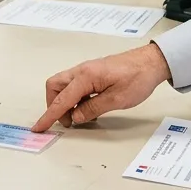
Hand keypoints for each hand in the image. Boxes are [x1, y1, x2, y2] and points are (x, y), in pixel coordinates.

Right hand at [32, 43, 171, 130]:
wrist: (151, 62)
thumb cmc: (137, 77)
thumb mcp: (117, 99)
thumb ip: (92, 109)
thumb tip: (76, 117)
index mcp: (86, 77)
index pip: (61, 100)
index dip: (49, 116)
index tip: (39, 127)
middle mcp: (82, 71)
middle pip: (55, 87)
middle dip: (54, 106)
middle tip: (68, 122)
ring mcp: (87, 70)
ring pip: (64, 86)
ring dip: (66, 102)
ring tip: (80, 117)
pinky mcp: (93, 73)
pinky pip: (75, 86)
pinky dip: (75, 98)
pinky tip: (88, 108)